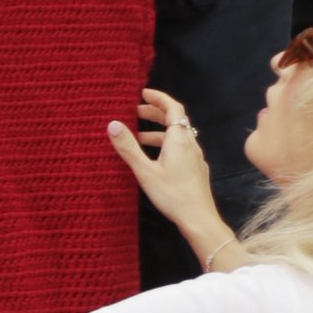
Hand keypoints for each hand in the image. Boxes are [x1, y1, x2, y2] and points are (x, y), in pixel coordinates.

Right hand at [107, 91, 233, 262]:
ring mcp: (194, 157)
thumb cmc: (173, 195)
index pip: (173, 108)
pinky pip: (180, 148)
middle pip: (175, 120)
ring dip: (158, 132)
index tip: (143, 93)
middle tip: (136, 113)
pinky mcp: (195, 169)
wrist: (199, 218)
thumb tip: (113, 125)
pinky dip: (166, 145)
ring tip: (139, 138)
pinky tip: (155, 158)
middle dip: (155, 113)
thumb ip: (129, 148)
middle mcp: (190, 145)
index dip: (158, 98)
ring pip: (177, 136)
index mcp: (179, 140)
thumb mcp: (145, 171)